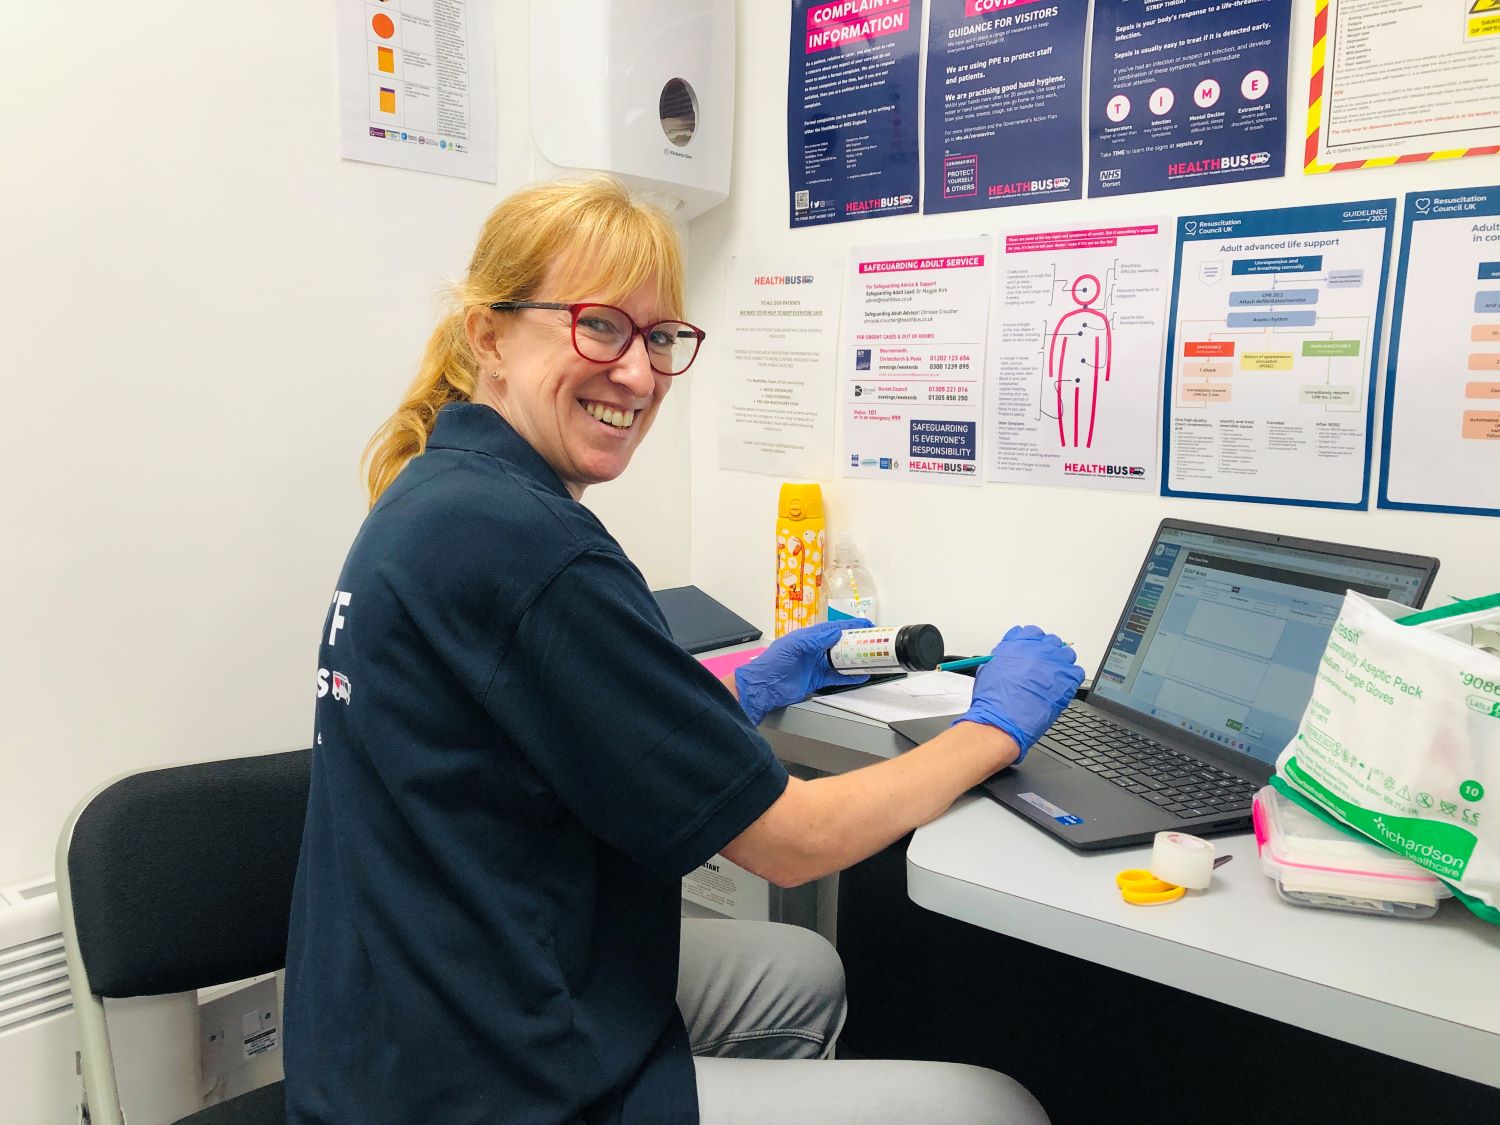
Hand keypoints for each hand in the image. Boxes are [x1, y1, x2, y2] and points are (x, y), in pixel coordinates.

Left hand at [734, 618, 872, 725]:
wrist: (764, 687)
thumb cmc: (773, 662)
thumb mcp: (793, 645)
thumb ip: (814, 639)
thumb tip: (835, 632)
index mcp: (808, 637)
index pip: (833, 628)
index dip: (850, 626)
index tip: (866, 625)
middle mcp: (815, 649)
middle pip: (841, 644)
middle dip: (857, 642)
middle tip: (874, 642)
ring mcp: (817, 665)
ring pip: (841, 660)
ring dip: (856, 660)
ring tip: (872, 659)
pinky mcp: (818, 680)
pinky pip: (837, 677)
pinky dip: (849, 676)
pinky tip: (860, 675)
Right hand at [954, 625, 1083, 761]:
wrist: (1002, 720)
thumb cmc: (993, 701)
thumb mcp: (989, 669)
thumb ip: (1003, 657)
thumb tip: (1009, 658)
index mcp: (1017, 643)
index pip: (1031, 632)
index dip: (1031, 643)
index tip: (1031, 652)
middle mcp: (1037, 649)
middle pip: (1051, 641)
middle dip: (1047, 653)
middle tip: (1042, 667)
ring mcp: (1054, 662)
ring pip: (1066, 654)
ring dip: (1061, 664)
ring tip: (1053, 678)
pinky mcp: (1067, 678)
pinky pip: (1076, 672)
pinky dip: (1071, 679)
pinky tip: (1061, 689)